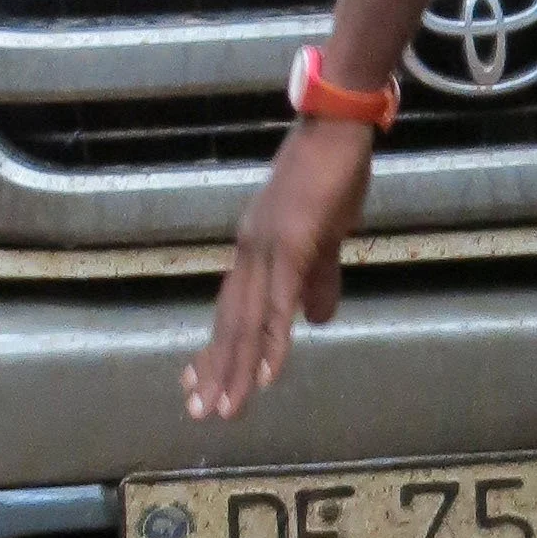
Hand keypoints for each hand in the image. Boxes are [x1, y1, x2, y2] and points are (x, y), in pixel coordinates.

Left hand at [184, 117, 373, 417]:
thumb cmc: (333, 172)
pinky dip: (272, 342)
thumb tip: (318, 320)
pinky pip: (280, 303)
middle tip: (200, 412)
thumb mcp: (328, 234)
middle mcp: (251, 252)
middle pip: (229, 322)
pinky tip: (268, 374)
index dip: (217, 348)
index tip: (199, 384)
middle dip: (216, 370)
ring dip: (237, 369)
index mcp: (255, 250)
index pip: (230, 309)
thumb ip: (321, 278)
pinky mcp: (294, 244)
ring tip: (226, 409)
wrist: (337, 124)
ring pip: (247, 322)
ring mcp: (269, 249)